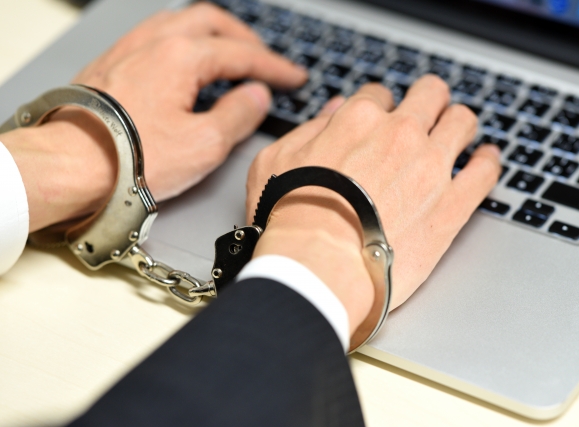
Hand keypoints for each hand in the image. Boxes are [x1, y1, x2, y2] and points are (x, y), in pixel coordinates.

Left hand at [2, 3, 305, 230]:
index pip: (241, 54)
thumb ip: (238, 115)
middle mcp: (154, 42)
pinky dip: (184, 42)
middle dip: (245, 39)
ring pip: (181, 22)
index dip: (274, 67)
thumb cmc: (129, 158)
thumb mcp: (204, 144)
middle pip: (212, 22)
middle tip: (264, 60)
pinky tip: (185, 63)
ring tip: (229, 53)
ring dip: (213, 34)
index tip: (294, 78)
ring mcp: (130, 49)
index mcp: (181, 56)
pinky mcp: (113, 64)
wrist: (70, 164)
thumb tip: (256, 96)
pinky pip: (156, 36)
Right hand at [246, 77, 500, 334]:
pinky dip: (488, 161)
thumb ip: (311, 128)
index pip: (379, 95)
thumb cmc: (291, 220)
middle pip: (430, 95)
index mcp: (358, 120)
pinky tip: (486, 159)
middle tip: (427, 112)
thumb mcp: (276, 160)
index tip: (382, 119)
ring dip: (459, 123)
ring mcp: (432, 169)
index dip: (381, 106)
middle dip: (428, 99)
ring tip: (458, 132)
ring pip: (462, 122)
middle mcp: (400, 135)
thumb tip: (335, 110)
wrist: (318, 269)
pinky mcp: (452, 207)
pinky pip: (485, 172)